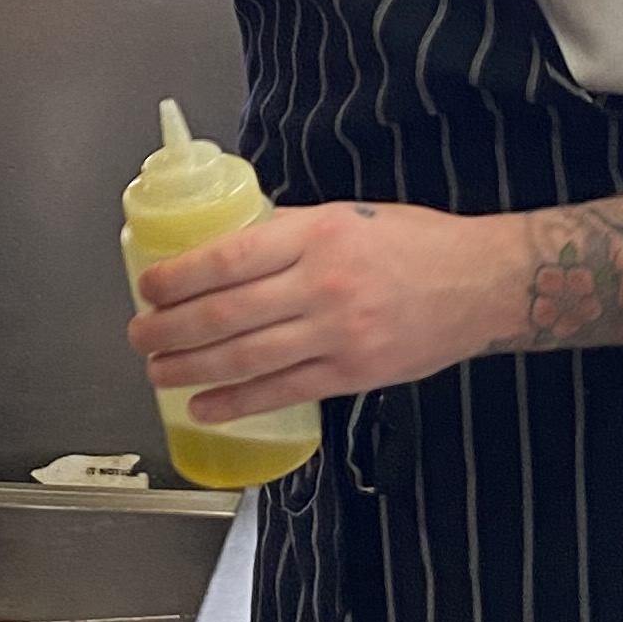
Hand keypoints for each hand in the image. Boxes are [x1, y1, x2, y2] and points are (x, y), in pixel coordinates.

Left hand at [130, 203, 512, 422]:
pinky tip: (205, 406)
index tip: (149, 287)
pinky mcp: (354, 373)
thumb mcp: (347, 215)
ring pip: (246, 357)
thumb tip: (229, 246)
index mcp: (315, 234)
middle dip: (171, 329)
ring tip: (157, 371)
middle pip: (226, 313)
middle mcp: (322, 284)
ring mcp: (337, 333)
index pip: (228, 258)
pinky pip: (282, 391)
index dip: (179, 277)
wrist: (484, 282)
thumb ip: (289, 231)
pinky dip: (237, 403)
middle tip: (138, 335)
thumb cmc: (416, 243)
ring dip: (191, 368)